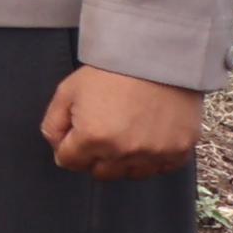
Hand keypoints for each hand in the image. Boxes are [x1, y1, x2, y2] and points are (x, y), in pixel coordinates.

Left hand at [43, 67, 203, 179]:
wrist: (157, 58)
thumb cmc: (111, 72)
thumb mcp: (68, 91)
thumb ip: (54, 124)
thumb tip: (57, 148)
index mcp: (93, 138)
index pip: (70, 162)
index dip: (68, 149)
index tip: (75, 136)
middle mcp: (124, 151)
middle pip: (100, 173)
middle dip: (94, 157)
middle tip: (100, 133)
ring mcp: (154, 154)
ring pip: (131, 174)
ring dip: (123, 161)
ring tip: (125, 133)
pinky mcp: (179, 151)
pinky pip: (161, 169)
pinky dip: (153, 159)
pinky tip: (148, 138)